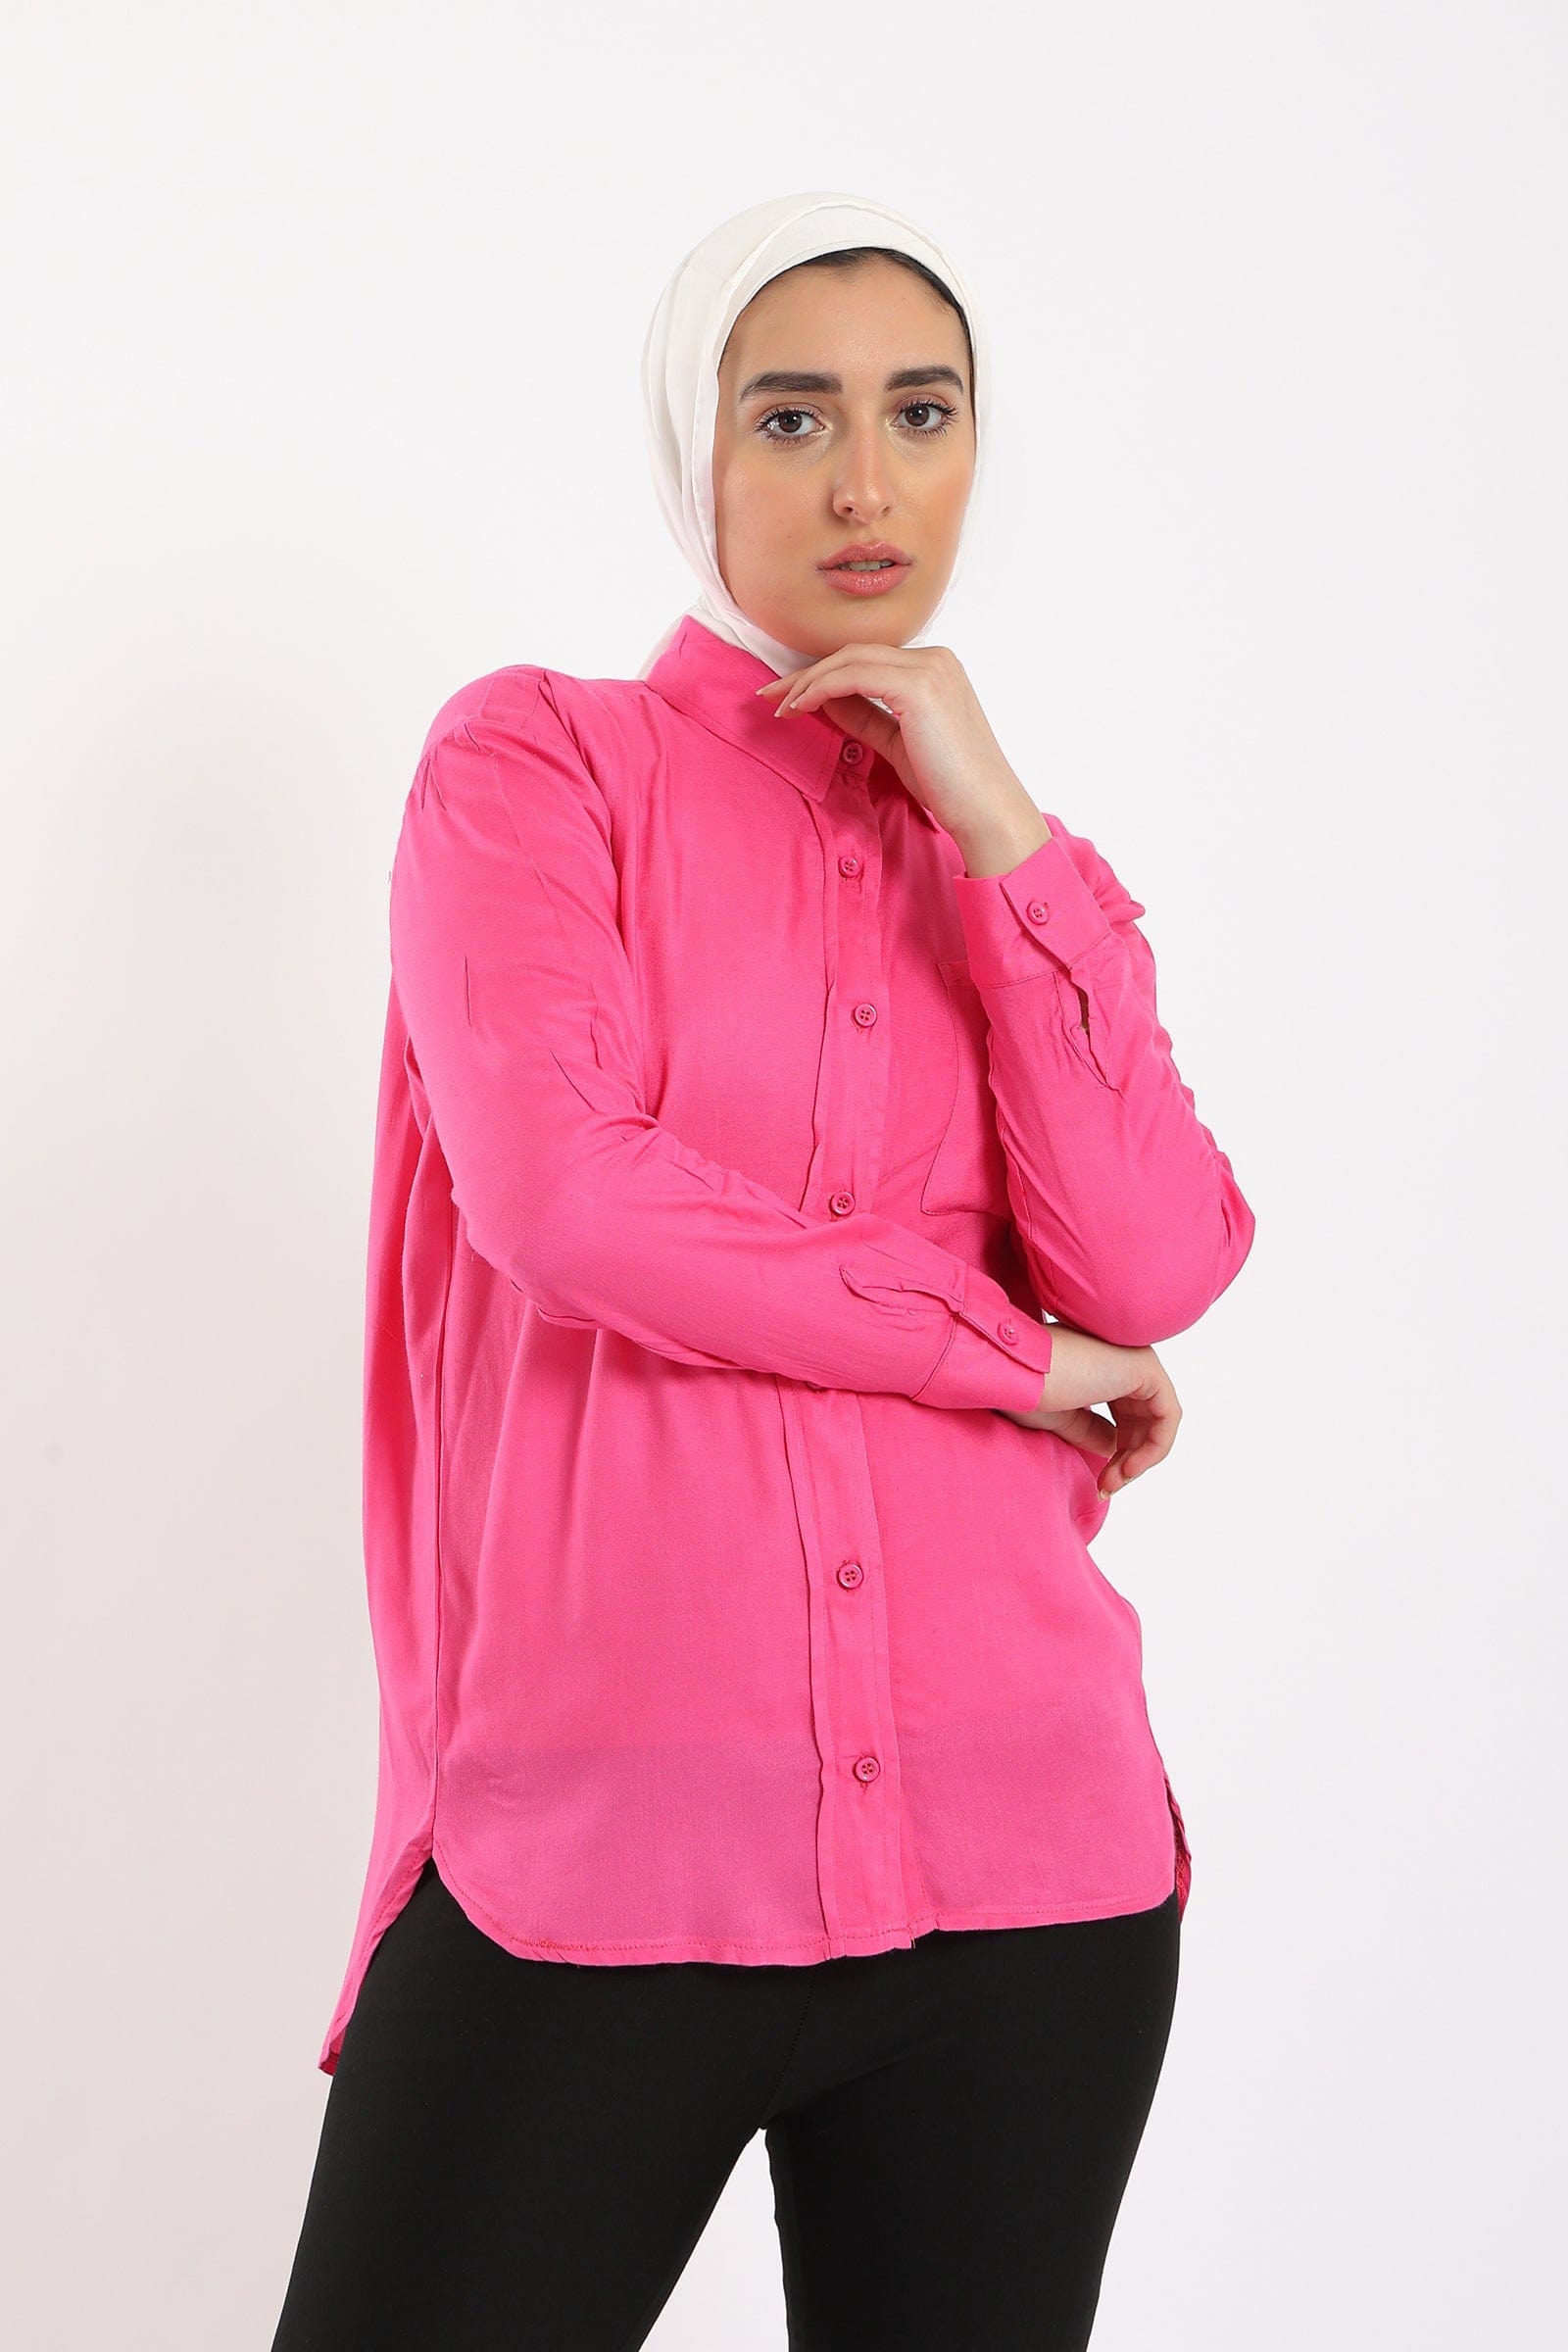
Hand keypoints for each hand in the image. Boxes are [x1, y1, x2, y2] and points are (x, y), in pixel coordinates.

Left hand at [755, 642, 1044, 856]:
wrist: (985, 810)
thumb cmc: (950, 786)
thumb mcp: (897, 743)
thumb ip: (865, 717)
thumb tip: (826, 701)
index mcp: (936, 667)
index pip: (866, 659)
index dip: (822, 674)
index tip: (787, 696)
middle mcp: (935, 658)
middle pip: (853, 653)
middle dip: (806, 673)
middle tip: (769, 695)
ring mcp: (929, 669)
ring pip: (849, 660)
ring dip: (807, 681)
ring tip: (779, 707)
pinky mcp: (918, 687)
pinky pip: (853, 676)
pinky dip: (821, 688)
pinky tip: (800, 706)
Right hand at [999, 1324, 1181, 1499]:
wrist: (1014, 1375)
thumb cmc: (1025, 1391)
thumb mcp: (1064, 1420)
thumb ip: (1093, 1431)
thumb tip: (1117, 1449)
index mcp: (1101, 1365)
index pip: (1125, 1416)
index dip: (1117, 1455)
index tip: (1099, 1485)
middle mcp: (1122, 1357)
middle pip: (1143, 1421)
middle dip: (1128, 1461)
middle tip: (1105, 1488)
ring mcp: (1136, 1359)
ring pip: (1158, 1421)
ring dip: (1139, 1460)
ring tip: (1112, 1482)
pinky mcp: (1145, 1368)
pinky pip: (1167, 1416)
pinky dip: (1154, 1447)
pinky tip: (1128, 1467)